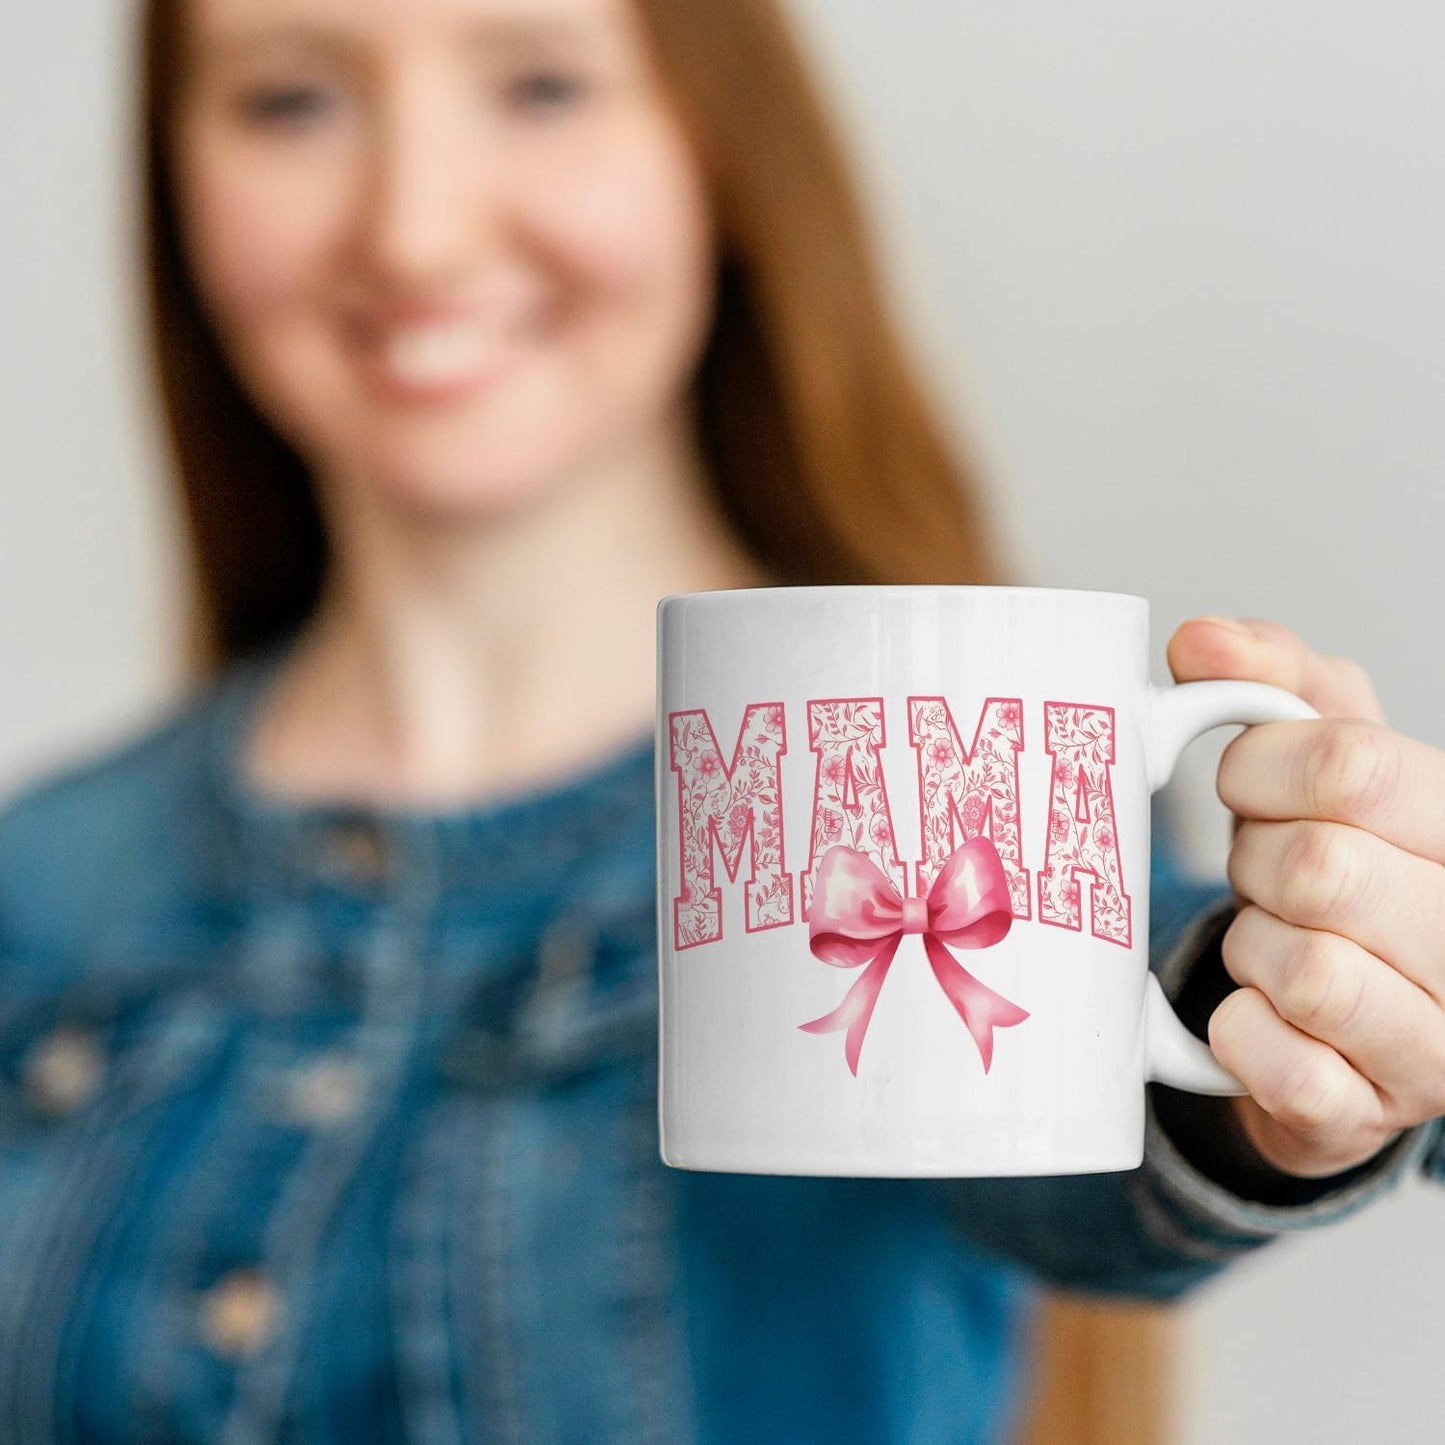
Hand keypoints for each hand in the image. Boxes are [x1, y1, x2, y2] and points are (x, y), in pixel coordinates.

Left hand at [1166, 616, 1444, 1179]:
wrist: (1336, 1014)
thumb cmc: (1333, 865)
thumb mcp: (1318, 756)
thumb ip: (1272, 682)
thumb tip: (1199, 641)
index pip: (1353, 764)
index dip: (1261, 766)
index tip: (1246, 785)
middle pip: (1320, 868)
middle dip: (1255, 861)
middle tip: (1259, 871)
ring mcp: (1438, 1043)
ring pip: (1302, 967)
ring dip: (1249, 945)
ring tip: (1268, 940)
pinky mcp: (1370, 1116)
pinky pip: (1276, 1062)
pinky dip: (1237, 1031)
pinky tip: (1257, 1014)